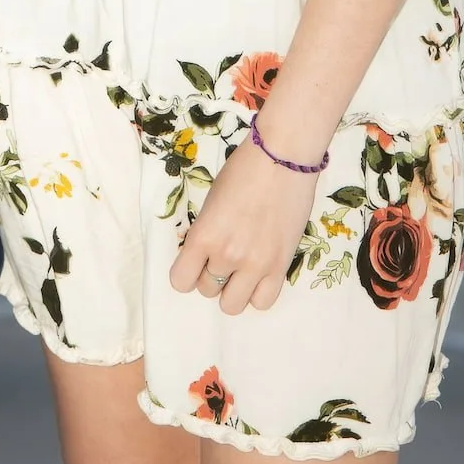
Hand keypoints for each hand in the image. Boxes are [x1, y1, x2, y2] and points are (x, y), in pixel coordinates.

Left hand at [169, 126, 319, 314]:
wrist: (282, 159)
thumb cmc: (242, 170)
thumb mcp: (211, 201)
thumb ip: (205, 232)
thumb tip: (202, 255)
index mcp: (204, 235)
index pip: (181, 281)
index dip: (185, 271)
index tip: (193, 260)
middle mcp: (228, 255)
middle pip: (207, 289)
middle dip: (210, 274)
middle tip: (220, 254)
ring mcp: (256, 264)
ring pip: (232, 304)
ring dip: (232, 288)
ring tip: (239, 267)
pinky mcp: (281, 267)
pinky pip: (263, 302)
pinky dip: (256, 293)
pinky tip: (257, 274)